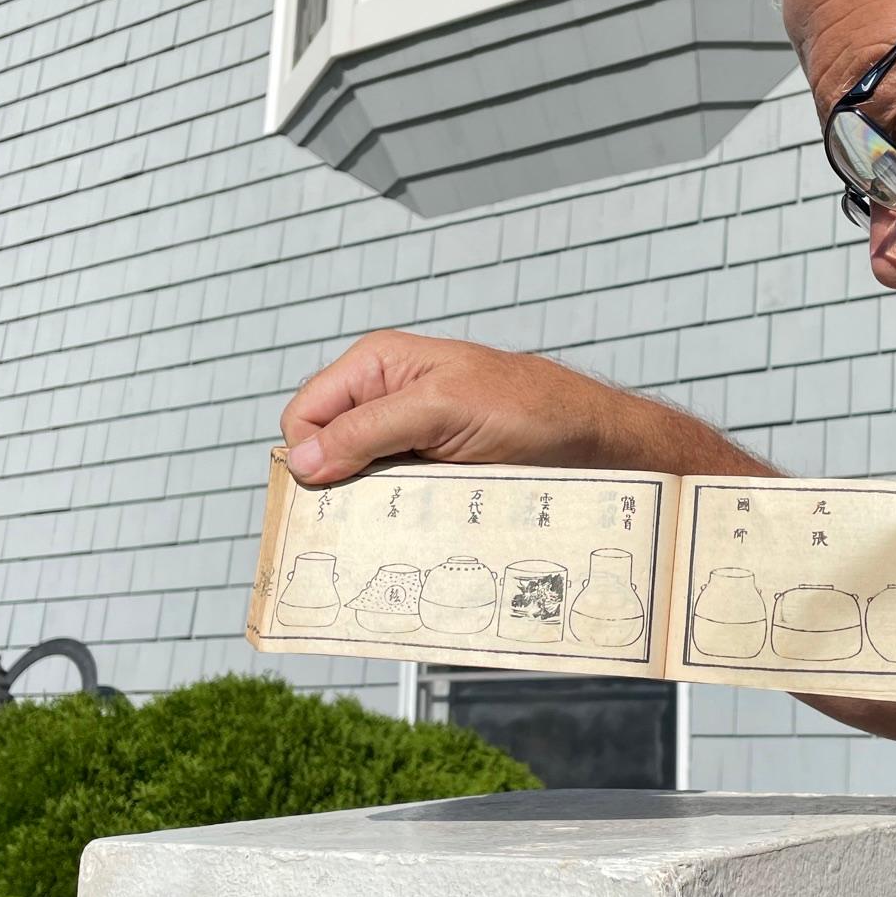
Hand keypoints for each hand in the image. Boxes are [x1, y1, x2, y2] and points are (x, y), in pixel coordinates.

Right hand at [280, 330, 762, 484]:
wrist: (593, 442)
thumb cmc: (529, 407)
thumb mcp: (442, 408)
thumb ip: (368, 429)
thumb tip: (302, 462)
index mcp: (376, 366)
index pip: (304, 415)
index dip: (309, 454)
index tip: (332, 490)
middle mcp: (384, 403)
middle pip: (323, 454)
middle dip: (335, 486)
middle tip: (367, 514)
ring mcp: (407, 445)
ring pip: (354, 487)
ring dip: (367, 511)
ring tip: (399, 522)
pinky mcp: (429, 480)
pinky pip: (389, 507)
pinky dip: (394, 523)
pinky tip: (416, 530)